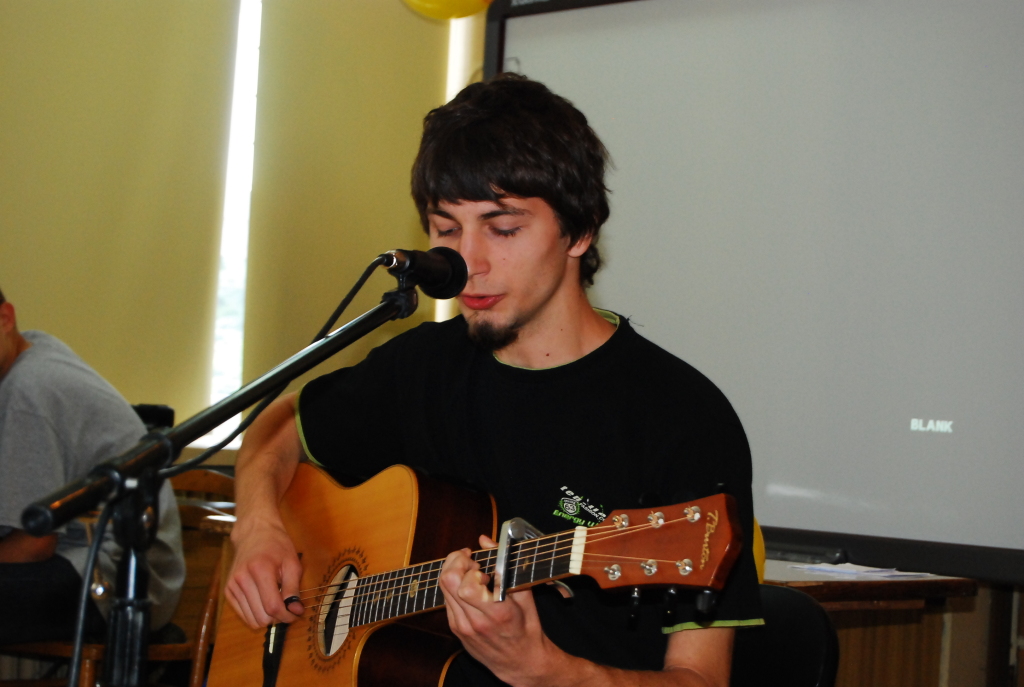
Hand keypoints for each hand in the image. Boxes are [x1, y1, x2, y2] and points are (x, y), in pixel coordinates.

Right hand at [226, 517, 303, 627]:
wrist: (254, 532)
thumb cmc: (276, 546)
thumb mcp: (292, 563)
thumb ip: (294, 589)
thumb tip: (296, 611)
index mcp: (260, 570)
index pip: (272, 606)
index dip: (287, 616)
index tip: (296, 613)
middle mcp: (242, 579)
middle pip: (261, 617)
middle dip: (278, 617)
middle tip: (287, 607)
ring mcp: (232, 585)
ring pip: (252, 620)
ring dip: (267, 617)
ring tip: (276, 602)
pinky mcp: (228, 591)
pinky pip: (243, 615)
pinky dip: (256, 613)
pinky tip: (264, 600)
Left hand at [439, 535, 561, 685]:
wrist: (521, 663)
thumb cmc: (527, 629)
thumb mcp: (526, 596)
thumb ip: (506, 565)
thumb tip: (485, 540)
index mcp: (497, 613)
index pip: (467, 585)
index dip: (469, 567)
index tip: (481, 563)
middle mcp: (476, 621)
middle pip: (448, 582)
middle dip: (456, 561)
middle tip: (470, 559)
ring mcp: (462, 628)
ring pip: (443, 589)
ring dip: (453, 572)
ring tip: (470, 571)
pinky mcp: (456, 630)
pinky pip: (446, 600)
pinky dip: (453, 587)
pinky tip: (467, 586)